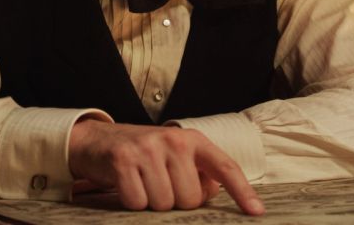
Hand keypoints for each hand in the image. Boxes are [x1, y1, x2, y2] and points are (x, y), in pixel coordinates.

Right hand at [68, 120, 263, 214]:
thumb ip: (199, 173)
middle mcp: (173, 140)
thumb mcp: (176, 157)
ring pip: (164, 203)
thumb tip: (214, 193)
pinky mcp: (123, 160)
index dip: (242, 192)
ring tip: (143, 183)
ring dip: (152, 203)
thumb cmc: (144, 155)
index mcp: (193, 140)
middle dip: (175, 202)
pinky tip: (128, 185)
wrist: (97, 140)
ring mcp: (148, 149)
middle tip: (160, 185)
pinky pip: (138, 202)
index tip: (256, 213)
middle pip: (190, 198)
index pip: (225, 168)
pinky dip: (132, 202)